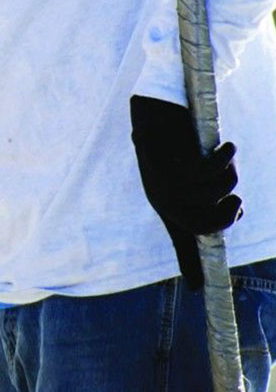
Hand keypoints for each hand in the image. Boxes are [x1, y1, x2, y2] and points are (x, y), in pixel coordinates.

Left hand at [130, 95, 241, 289]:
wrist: (154, 110)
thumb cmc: (173, 150)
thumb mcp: (180, 186)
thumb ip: (190, 222)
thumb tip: (193, 280)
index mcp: (166, 206)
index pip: (187, 239)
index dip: (200, 254)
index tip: (212, 265)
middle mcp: (162, 197)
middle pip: (204, 224)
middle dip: (228, 214)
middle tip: (236, 199)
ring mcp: (163, 178)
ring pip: (213, 191)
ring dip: (229, 175)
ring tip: (225, 158)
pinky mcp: (170, 156)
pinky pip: (209, 169)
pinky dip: (225, 157)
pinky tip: (226, 146)